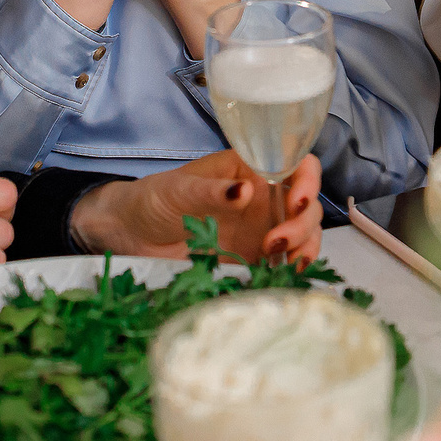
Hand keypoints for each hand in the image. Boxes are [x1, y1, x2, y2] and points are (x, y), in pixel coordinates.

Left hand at [70, 151, 323, 265]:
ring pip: (305, 234)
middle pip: (307, 204)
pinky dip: (293, 269)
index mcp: (250, 169)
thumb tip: (245, 190)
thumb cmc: (154, 200)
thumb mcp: (178, 190)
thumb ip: (212, 191)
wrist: (132, 237)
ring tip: (285, 263)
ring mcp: (262, 229)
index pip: (296, 164)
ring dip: (305, 247)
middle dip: (303, 223)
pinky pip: (285, 262)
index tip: (297, 201)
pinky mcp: (254, 259)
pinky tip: (286, 275)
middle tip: (274, 242)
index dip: (307, 180)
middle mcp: (264, 198)